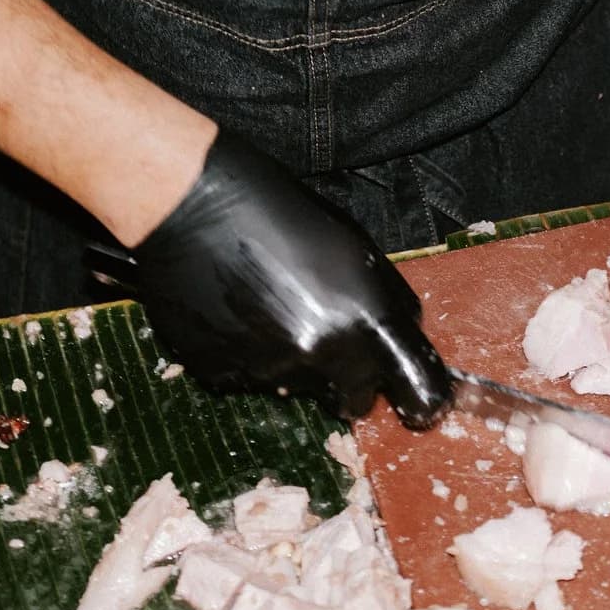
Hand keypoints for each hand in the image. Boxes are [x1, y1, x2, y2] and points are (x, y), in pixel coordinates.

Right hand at [113, 133, 452, 426]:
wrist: (188, 205)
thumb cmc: (276, 213)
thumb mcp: (355, 249)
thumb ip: (385, 304)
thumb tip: (403, 343)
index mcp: (365, 319)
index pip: (420, 392)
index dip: (422, 401)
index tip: (417, 403)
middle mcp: (320, 354)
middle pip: (355, 400)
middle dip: (350, 380)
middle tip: (327, 333)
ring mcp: (267, 370)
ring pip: (300, 390)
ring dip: (295, 363)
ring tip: (270, 307)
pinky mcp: (221, 377)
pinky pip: (251, 381)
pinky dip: (250, 358)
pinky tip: (238, 313)